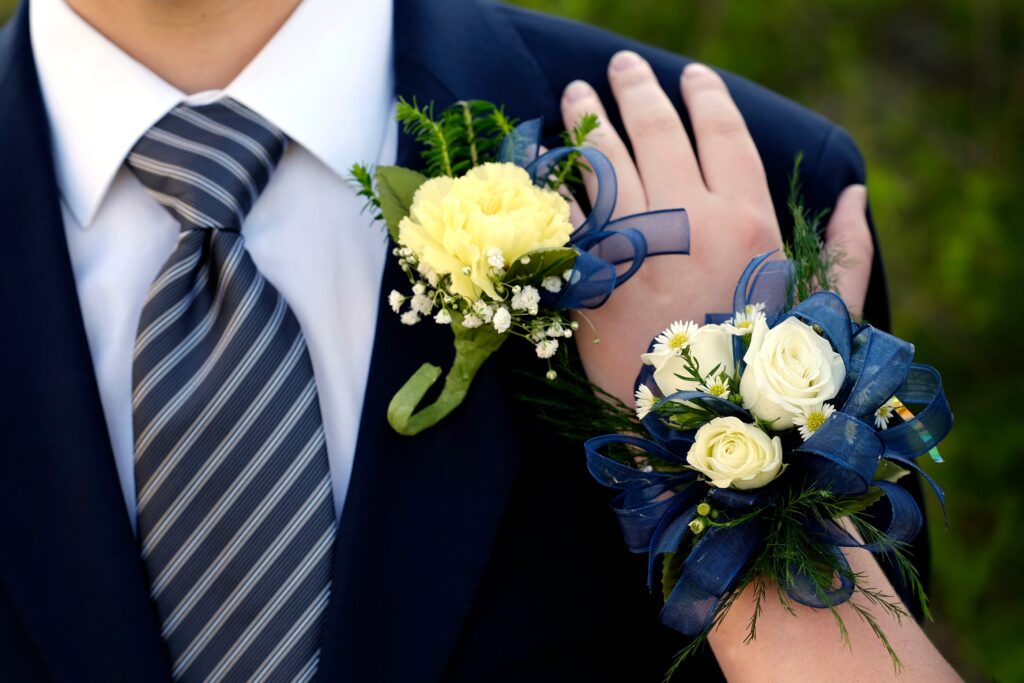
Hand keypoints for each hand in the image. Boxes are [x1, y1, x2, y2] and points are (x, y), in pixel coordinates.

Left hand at [561, 51, 873, 404]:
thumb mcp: (827, 316)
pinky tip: (551, 159)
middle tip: (619, 64)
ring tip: (574, 92)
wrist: (696, 436)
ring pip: (605, 158)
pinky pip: (570, 212)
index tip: (690, 74)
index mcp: (749, 222)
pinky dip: (559, 181)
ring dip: (587, 117)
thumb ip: (847, 251)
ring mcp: (635, 245)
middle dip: (636, 88)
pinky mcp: (591, 275)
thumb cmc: (766, 379)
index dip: (704, 97)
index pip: (724, 134)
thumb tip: (858, 195)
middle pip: (657, 130)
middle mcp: (691, 220)